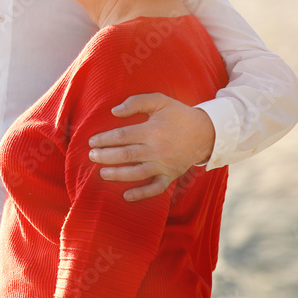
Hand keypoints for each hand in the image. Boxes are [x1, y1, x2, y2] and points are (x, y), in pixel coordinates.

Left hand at [87, 93, 215, 201]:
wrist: (206, 132)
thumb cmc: (178, 114)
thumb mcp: (159, 101)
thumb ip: (136, 102)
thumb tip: (114, 111)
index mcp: (152, 130)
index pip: (122, 136)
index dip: (104, 139)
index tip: (92, 141)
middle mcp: (156, 149)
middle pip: (125, 155)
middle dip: (105, 157)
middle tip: (91, 156)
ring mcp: (164, 164)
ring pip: (137, 173)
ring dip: (117, 175)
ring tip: (102, 173)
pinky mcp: (171, 175)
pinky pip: (156, 188)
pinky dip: (141, 194)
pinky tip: (126, 196)